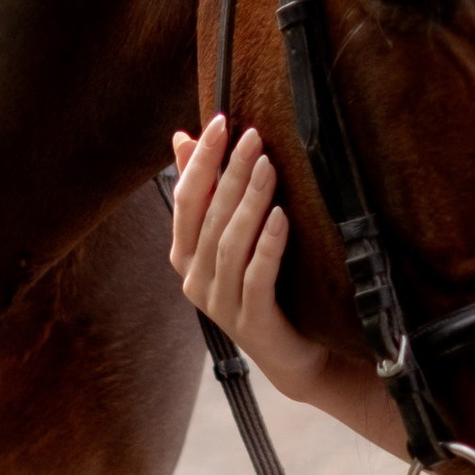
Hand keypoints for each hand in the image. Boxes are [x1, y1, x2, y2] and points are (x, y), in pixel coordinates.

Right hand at [167, 116, 327, 400]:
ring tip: (269, 167)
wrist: (293, 352)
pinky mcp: (251, 322)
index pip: (186, 198)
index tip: (220, 122)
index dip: (200, 160)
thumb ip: (206, 191)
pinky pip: (256, 277)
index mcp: (184, 254)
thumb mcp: (232, 236)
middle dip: (230, 173)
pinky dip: (268, 245)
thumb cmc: (263, 285)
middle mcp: (194, 279)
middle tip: (254, 137)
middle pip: (209, 217)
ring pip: (230, 243)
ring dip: (250, 201)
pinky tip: (282, 216)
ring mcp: (219, 304)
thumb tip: (182, 138)